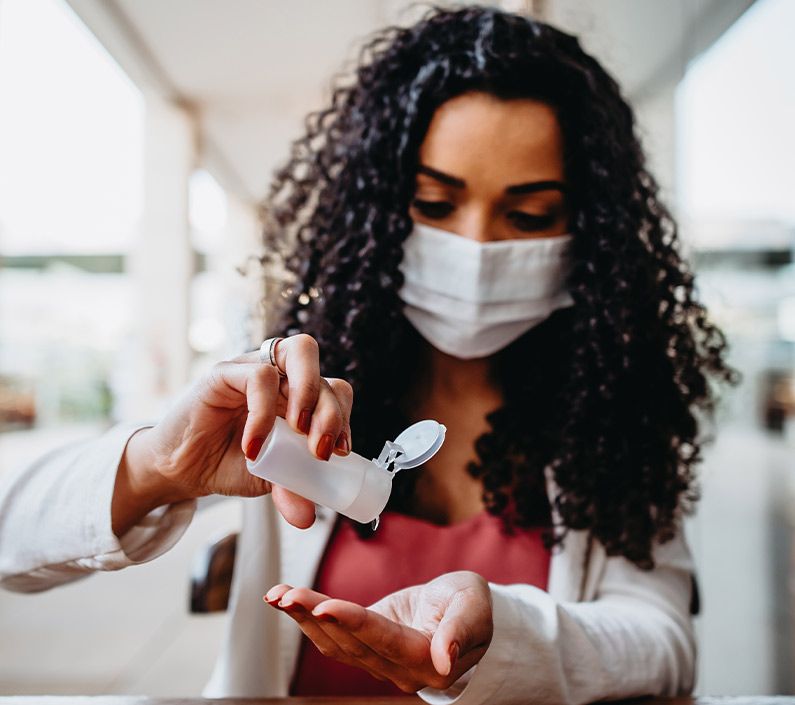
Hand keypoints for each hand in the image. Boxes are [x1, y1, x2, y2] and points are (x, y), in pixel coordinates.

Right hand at [113, 334, 353, 534]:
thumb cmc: (229, 464)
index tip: (340, 452)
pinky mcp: (225, 373)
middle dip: (332, 412)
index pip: (336, 391)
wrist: (180, 470)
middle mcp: (282, 377)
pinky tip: (254, 445)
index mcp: (300, 398)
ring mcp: (255, 369)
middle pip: (325, 373)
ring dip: (309, 395)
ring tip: (299, 433)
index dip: (343, 417)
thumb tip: (307, 517)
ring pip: (300, 354)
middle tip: (320, 450)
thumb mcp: (270, 481)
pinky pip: (258, 376)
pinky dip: (263, 413)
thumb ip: (292, 490)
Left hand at [264, 571, 492, 692]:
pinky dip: (307, 617)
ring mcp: (380, 662)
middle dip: (316, 615)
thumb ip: (461, 630)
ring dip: (303, 618)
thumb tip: (444, 659)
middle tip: (287, 594)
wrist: (464, 612)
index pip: (385, 640)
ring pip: (335, 643)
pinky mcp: (366, 647)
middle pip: (351, 642)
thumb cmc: (472, 604)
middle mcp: (399, 670)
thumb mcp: (474, 606)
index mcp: (428, 660)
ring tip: (276, 595)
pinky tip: (285, 599)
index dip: (353, 624)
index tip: (325, 607)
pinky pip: (333, 635)